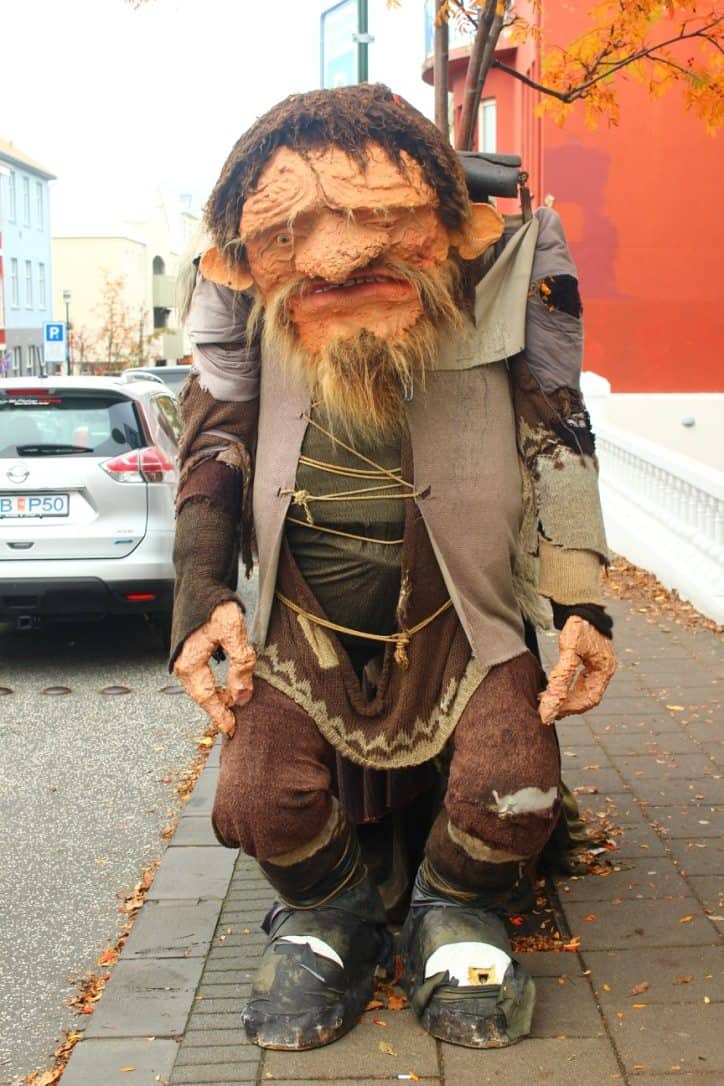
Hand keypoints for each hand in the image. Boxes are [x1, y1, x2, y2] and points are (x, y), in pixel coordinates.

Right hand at [174, 601, 255, 736]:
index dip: (220, 715)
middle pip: (201, 694)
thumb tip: (243, 696)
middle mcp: (181, 661)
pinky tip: (227, 682)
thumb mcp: (233, 631)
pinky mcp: (191, 647)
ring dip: (218, 694)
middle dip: (218, 707)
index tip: (232, 730)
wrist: (200, 576)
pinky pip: (202, 673)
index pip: (206, 697)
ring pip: (202, 683)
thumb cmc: (214, 601)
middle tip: (236, 720)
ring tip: (235, 702)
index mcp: (188, 661)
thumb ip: (240, 664)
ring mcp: (184, 654)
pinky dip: (214, 682)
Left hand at [539, 615, 615, 725]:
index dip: (571, 708)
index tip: (551, 713)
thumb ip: (560, 680)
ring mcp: (597, 665)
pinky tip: (553, 686)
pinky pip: (579, 680)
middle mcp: (604, 669)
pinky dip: (567, 686)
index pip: (590, 699)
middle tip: (546, 708)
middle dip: (567, 704)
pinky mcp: (589, 660)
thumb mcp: (569, 652)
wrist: (580, 604)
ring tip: (546, 699)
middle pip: (587, 697)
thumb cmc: (578, 626)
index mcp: (605, 669)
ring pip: (582, 690)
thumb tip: (549, 707)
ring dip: (566, 697)